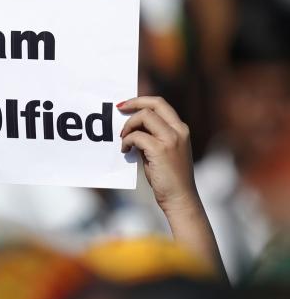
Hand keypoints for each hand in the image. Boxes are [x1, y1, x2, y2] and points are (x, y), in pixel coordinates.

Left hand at [119, 96, 197, 213]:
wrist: (179, 197)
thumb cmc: (167, 177)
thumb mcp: (160, 151)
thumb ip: (150, 137)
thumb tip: (131, 127)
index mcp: (180, 129)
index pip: (161, 104)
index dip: (141, 100)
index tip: (126, 105)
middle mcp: (179, 130)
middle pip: (154, 104)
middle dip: (133, 103)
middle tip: (118, 109)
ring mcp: (171, 139)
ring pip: (144, 116)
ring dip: (128, 126)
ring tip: (123, 140)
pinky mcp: (161, 149)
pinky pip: (137, 136)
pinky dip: (127, 140)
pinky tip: (125, 150)